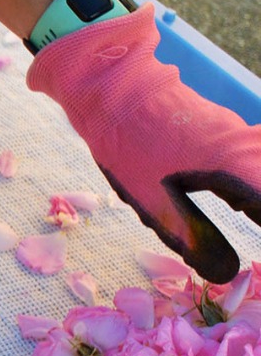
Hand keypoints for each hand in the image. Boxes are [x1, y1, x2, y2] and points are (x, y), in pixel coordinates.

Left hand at [27, 5, 260, 282]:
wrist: (109, 81)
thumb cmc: (126, 141)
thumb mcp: (153, 198)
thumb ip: (193, 236)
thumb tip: (227, 274)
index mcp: (236, 165)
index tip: (257, 268)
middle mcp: (248, 147)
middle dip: (260, 213)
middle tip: (247, 252)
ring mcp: (239, 137)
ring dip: (257, 204)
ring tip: (246, 220)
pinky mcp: (226, 133)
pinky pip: (254, 163)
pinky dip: (252, 190)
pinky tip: (241, 206)